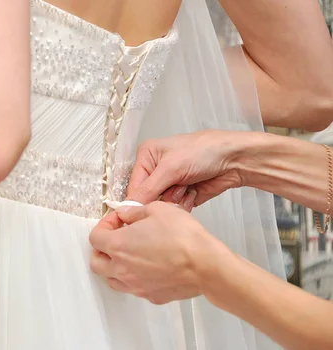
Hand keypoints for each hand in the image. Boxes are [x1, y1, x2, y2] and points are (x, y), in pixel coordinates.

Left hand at [89, 202, 224, 303]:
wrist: (206, 265)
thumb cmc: (184, 238)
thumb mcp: (157, 209)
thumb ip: (134, 212)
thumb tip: (126, 214)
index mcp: (119, 246)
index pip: (95, 237)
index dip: (104, 225)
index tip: (118, 221)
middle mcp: (122, 269)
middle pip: (96, 262)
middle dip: (102, 249)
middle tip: (116, 238)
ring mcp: (135, 285)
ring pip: (112, 279)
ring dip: (114, 266)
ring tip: (129, 254)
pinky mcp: (151, 295)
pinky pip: (134, 288)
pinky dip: (134, 278)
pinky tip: (147, 267)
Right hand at [127, 130, 244, 206]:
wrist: (234, 160)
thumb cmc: (203, 151)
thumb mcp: (170, 168)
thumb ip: (147, 189)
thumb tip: (128, 206)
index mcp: (147, 156)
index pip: (133, 185)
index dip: (137, 199)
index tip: (140, 211)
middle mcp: (156, 170)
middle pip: (147, 197)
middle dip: (161, 197)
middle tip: (174, 188)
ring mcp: (170, 183)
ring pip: (161, 205)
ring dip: (175, 200)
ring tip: (187, 186)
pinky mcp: (182, 194)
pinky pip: (175, 208)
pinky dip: (184, 204)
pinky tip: (194, 191)